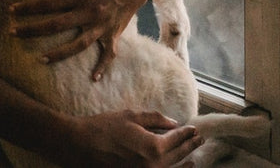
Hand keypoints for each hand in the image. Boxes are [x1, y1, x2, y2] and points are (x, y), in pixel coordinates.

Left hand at [9, 0, 149, 77]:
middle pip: (57, 25)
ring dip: (58, 54)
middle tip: (13, 33)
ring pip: (78, 45)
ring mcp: (102, 26)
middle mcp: (91, 12)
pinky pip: (108, 54)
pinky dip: (102, 66)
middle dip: (33, 30)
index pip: (50, 4)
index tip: (11, 10)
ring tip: (40, 59)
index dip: (28, 7)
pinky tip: (93, 78)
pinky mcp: (113, 34)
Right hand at [64, 111, 202, 166]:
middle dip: (189, 147)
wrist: (79, 145)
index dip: (187, 134)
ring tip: (192, 159)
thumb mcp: (132, 116)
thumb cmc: (105, 127)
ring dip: (182, 164)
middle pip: (177, 157)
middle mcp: (151, 166)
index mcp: (153, 147)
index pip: (177, 140)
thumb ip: (156, 119)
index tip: (195, 129)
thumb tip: (174, 123)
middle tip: (200, 140)